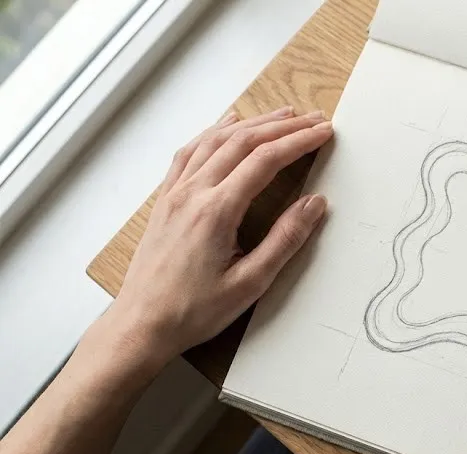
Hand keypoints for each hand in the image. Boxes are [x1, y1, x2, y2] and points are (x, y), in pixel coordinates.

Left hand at [104, 106, 333, 370]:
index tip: (323, 133)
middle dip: (282, 126)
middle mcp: (193, 193)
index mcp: (216, 212)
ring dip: (251, 123)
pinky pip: (190, 152)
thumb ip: (285, 240)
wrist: (142, 324)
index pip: (265, 161)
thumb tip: (314, 204)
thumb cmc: (193, 311)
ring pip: (215, 140)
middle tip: (312, 119)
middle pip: (242, 142)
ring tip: (281, 116)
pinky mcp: (165, 200)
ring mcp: (175, 193)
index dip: (298, 142)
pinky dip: (213, 132)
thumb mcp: (250, 283)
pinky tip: (226, 124)